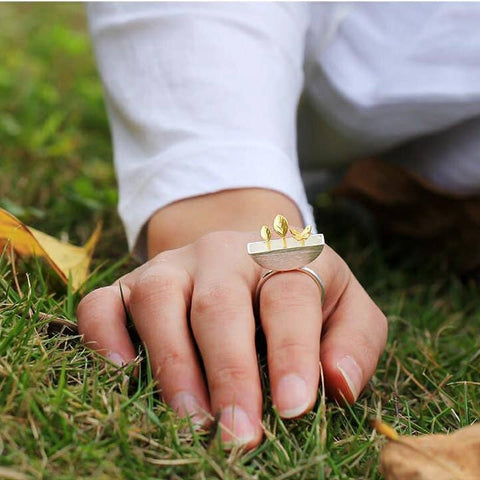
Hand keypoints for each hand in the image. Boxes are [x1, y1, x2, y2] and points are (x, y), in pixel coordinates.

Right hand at [77, 230, 386, 448]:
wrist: (247, 253)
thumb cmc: (300, 291)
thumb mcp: (346, 307)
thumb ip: (355, 341)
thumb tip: (338, 385)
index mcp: (282, 257)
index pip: (288, 300)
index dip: (292, 354)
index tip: (294, 409)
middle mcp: (223, 253)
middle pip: (219, 304)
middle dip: (228, 373)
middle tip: (239, 436)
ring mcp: (172, 265)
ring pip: (158, 299)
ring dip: (172, 363)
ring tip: (192, 419)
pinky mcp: (132, 282)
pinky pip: (103, 301)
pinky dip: (104, 336)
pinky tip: (123, 372)